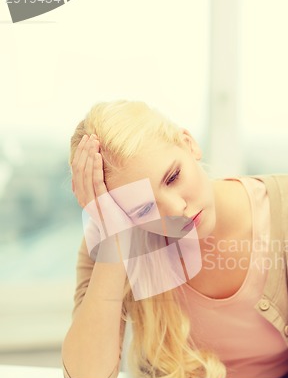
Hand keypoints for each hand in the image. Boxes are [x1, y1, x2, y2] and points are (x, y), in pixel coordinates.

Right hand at [71, 134, 133, 261]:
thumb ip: (106, 189)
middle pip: (79, 169)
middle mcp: (84, 198)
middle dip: (84, 151)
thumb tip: (110, 175)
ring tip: (94, 141)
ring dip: (89, 155)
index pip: (78, 171)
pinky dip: (95, 168)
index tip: (88, 141)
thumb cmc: (118, 222)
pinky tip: (98, 156)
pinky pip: (96, 183)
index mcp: (84, 197)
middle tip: (91, 136)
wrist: (121, 241)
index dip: (81, 155)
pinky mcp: (100, 204)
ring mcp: (91, 202)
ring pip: (85, 173)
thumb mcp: (111, 201)